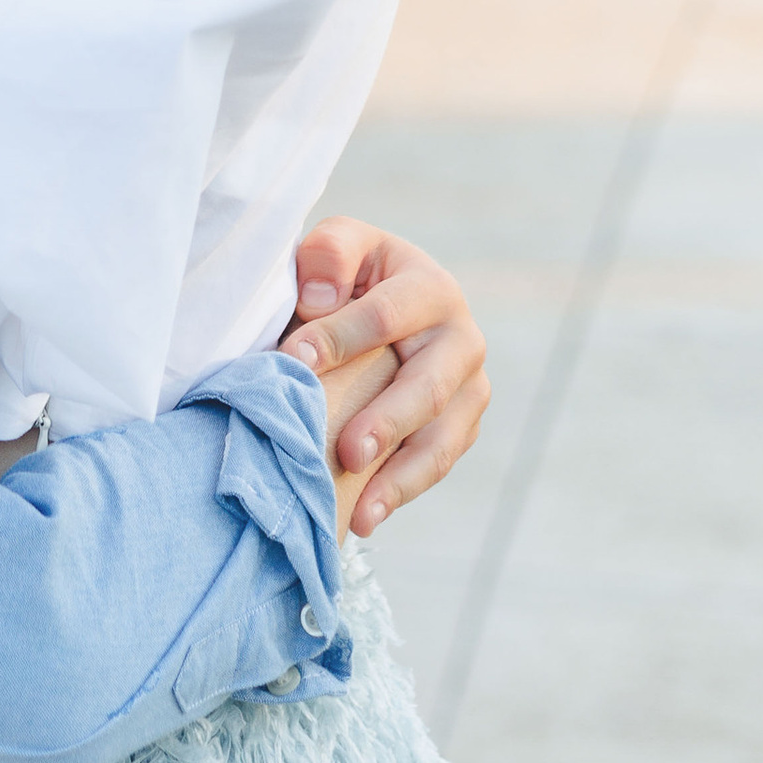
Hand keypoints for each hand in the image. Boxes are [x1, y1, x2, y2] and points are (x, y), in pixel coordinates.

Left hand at [282, 218, 489, 541]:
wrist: (382, 304)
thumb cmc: (350, 274)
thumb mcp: (338, 246)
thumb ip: (329, 254)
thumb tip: (320, 302)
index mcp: (431, 287)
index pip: (387, 315)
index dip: (340, 337)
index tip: (293, 361)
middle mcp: (463, 339)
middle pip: (428, 387)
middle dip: (387, 421)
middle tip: (347, 451)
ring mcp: (470, 389)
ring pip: (442, 439)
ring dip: (402, 477)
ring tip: (363, 510)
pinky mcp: (463, 427)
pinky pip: (437, 464)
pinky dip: (402, 491)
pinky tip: (365, 517)